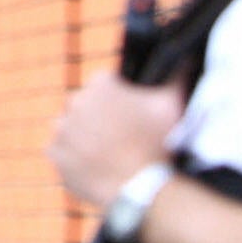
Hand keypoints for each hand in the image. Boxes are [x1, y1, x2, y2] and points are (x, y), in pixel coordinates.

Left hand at [49, 74, 183, 214]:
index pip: (106, 84)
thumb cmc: (157, 143)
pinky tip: (97, 165)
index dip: (121, 99)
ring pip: (73, 127)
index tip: (133, 116)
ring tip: (109, 153)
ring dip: (86, 136)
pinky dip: (75, 157)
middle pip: (86, 105)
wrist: (138, 188)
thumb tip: (187, 54)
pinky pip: (63, 151)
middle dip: (101, 117)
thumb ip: (177, 75)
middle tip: (123, 137)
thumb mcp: (172, 105)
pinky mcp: (55, 154)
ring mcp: (62, 129)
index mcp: (100, 84)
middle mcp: (74, 102)